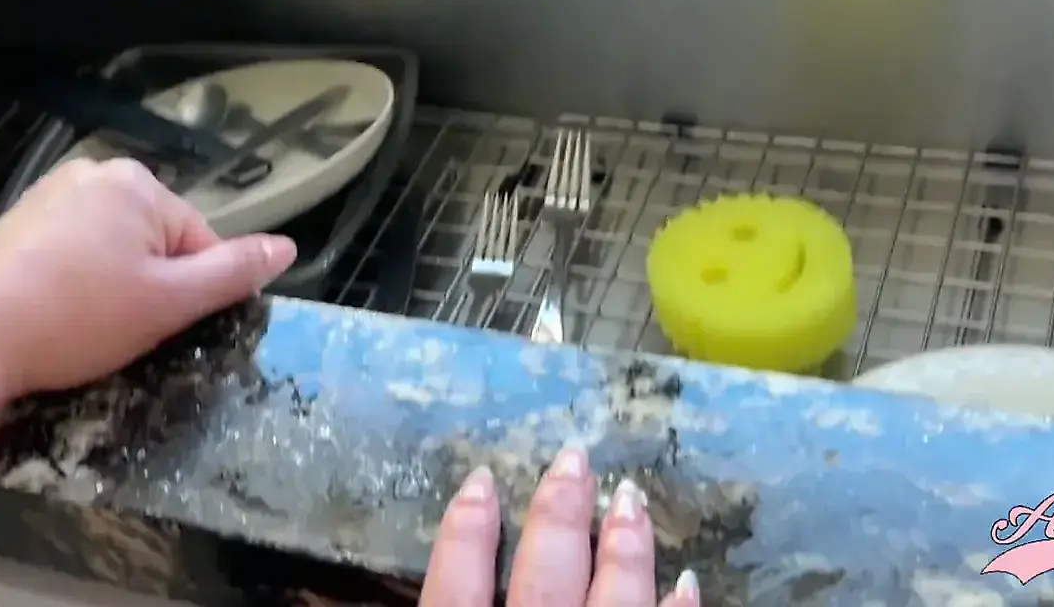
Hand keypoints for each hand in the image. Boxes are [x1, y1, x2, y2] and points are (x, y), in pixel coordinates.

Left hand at [0, 156, 297, 395]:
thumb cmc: (77, 320)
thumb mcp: (168, 304)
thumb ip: (232, 273)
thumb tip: (288, 248)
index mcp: (138, 183)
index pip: (199, 242)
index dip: (189, 295)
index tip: (158, 330)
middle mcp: (94, 173)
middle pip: (155, 242)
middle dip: (148, 289)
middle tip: (119, 332)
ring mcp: (50, 194)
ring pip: (113, 250)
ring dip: (112, 288)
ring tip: (84, 328)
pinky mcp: (18, 222)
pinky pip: (73, 252)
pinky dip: (75, 284)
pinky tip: (56, 316)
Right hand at [421, 447, 700, 606]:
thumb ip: (442, 600)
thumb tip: (369, 597)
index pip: (454, 589)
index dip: (464, 533)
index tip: (481, 480)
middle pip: (543, 580)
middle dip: (559, 517)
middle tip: (574, 460)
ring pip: (611, 604)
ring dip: (624, 551)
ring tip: (631, 498)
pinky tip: (684, 581)